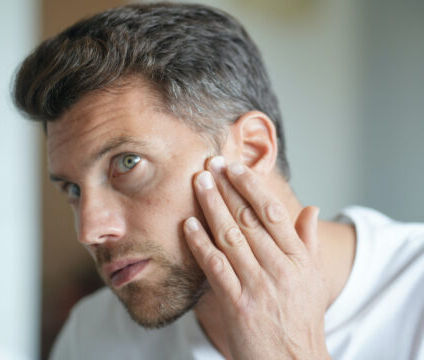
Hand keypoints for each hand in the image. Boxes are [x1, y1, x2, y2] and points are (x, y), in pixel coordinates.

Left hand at [183, 157, 330, 359]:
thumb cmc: (300, 317)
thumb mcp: (312, 279)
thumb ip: (309, 242)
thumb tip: (312, 210)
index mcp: (299, 259)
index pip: (272, 212)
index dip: (251, 186)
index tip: (234, 166)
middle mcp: (280, 268)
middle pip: (248, 218)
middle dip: (226, 188)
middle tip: (209, 164)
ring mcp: (258, 286)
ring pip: (230, 236)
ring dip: (211, 206)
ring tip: (197, 182)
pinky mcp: (237, 304)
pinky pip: (215, 266)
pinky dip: (200, 243)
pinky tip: (188, 223)